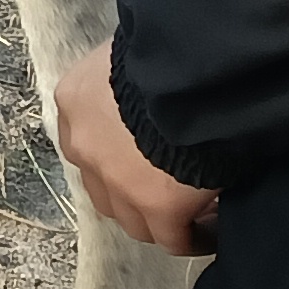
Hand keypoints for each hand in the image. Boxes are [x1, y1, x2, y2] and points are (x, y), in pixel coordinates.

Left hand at [53, 37, 219, 256]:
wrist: (196, 72)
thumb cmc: (170, 50)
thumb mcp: (136, 52)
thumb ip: (130, 77)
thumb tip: (152, 85)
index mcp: (75, 101)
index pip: (87, 139)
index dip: (119, 153)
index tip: (148, 156)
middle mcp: (84, 145)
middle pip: (103, 186)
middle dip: (133, 191)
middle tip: (170, 186)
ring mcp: (116, 182)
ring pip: (132, 220)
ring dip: (158, 219)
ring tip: (194, 212)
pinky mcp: (156, 208)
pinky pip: (173, 239)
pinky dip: (193, 237)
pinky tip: (213, 229)